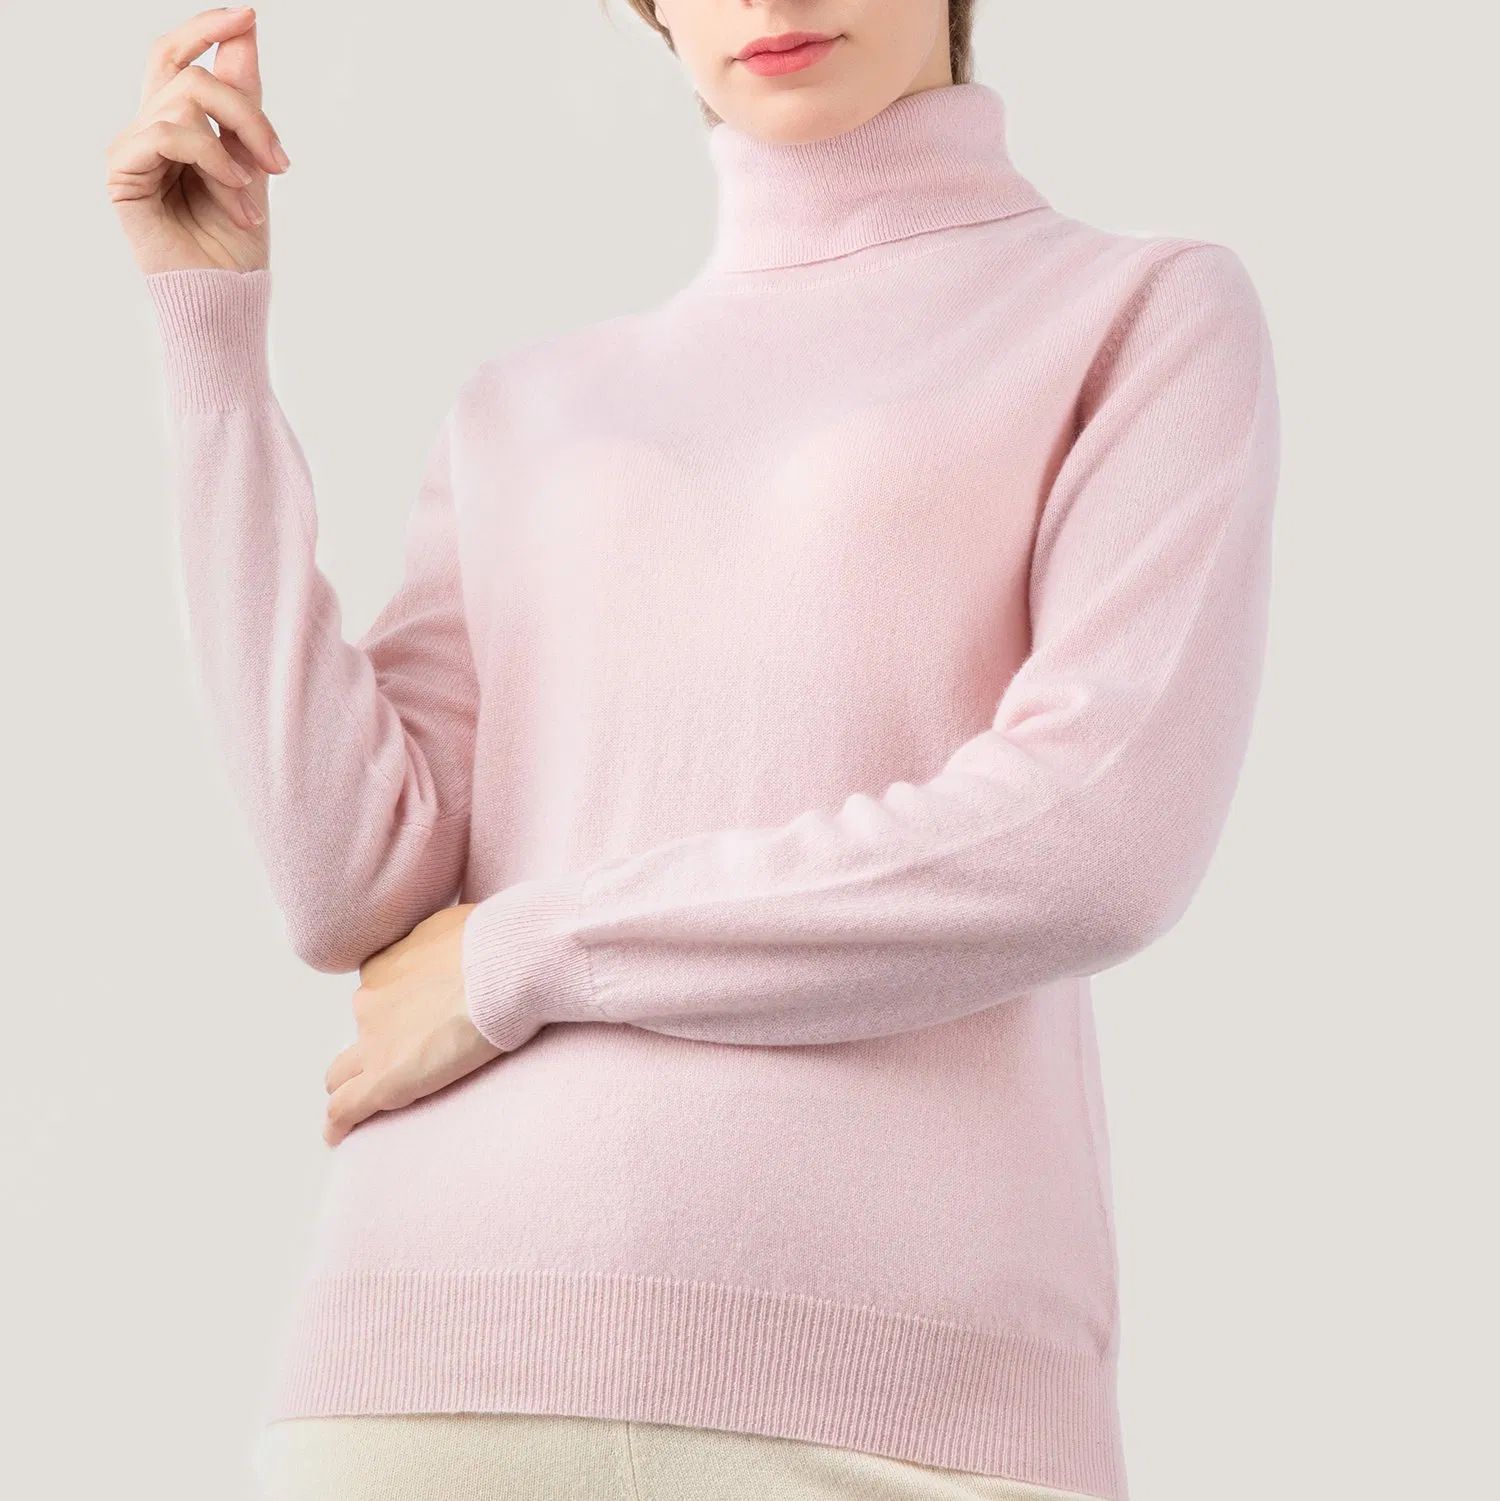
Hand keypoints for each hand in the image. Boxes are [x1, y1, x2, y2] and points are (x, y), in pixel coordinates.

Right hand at [106, 6, 289, 275]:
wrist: (226, 294)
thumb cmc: (236, 242)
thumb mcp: (253, 161)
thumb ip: (244, 99)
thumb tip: (246, 29)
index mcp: (176, 127)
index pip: (178, 59)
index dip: (206, 30)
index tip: (248, 14)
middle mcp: (149, 130)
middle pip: (187, 73)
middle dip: (244, 107)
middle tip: (279, 161)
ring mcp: (133, 148)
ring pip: (185, 101)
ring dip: (234, 151)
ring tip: (251, 198)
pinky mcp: (121, 170)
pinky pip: (167, 134)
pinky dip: (211, 161)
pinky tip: (235, 197)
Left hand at [321, 903, 503, 1146]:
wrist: (505, 966)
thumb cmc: (493, 942)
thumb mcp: (458, 925)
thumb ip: (441, 941)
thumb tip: (455, 942)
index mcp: (386, 964)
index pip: (377, 993)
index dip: (394, 1009)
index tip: (416, 1019)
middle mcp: (371, 1000)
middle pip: (360, 1031)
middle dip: (376, 1044)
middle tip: (409, 1058)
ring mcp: (374, 1042)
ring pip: (341, 1074)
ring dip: (350, 1085)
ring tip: (359, 1104)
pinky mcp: (385, 1079)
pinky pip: (345, 1108)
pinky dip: (338, 1124)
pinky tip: (337, 1136)